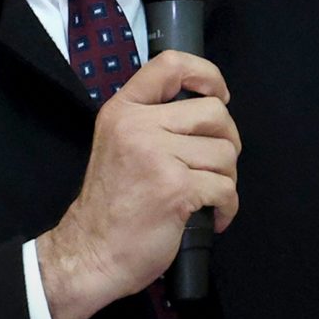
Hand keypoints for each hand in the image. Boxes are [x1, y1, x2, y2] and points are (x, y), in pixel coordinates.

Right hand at [37, 52, 239, 318]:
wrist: (91, 253)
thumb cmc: (111, 204)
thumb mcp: (119, 144)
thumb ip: (152, 121)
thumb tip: (209, 110)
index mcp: (123, 110)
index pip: (170, 65)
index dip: (207, 74)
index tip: (219, 95)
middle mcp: (138, 125)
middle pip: (214, 112)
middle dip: (227, 141)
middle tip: (216, 165)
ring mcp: (157, 156)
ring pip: (225, 152)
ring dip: (226, 178)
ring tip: (208, 195)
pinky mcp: (176, 189)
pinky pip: (226, 188)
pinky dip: (227, 206)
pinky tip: (212, 217)